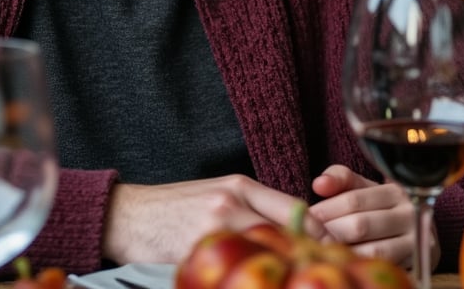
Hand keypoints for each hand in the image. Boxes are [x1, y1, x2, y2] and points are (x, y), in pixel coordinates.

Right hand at [101, 174, 326, 264]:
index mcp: (240, 185)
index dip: (320, 237)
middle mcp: (232, 201)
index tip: (335, 258)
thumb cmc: (174, 208)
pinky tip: (256, 283)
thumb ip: (252, 208)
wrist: (128, 213)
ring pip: (266, 252)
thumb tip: (294, 231)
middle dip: (309, 258)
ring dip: (283, 271)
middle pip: (288, 232)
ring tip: (297, 281)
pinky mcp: (197, 249)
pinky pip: (233, 269)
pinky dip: (249, 279)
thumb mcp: (217, 196)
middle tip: (325, 278)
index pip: (296, 210)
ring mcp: (216, 226)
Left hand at [309, 165, 439, 269]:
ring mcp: (417, 243)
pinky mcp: (417, 266)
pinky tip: (346, 263)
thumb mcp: (361, 187)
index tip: (306, 217)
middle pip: (361, 225)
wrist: (413, 231)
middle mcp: (409, 216)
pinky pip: (384, 267)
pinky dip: (362, 265)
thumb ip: (339, 178)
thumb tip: (319, 184)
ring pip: (373, 251)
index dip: (326, 209)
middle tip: (309, 237)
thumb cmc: (378, 206)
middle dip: (331, 231)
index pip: (353, 200)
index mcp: (394, 192)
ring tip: (323, 250)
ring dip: (345, 251)